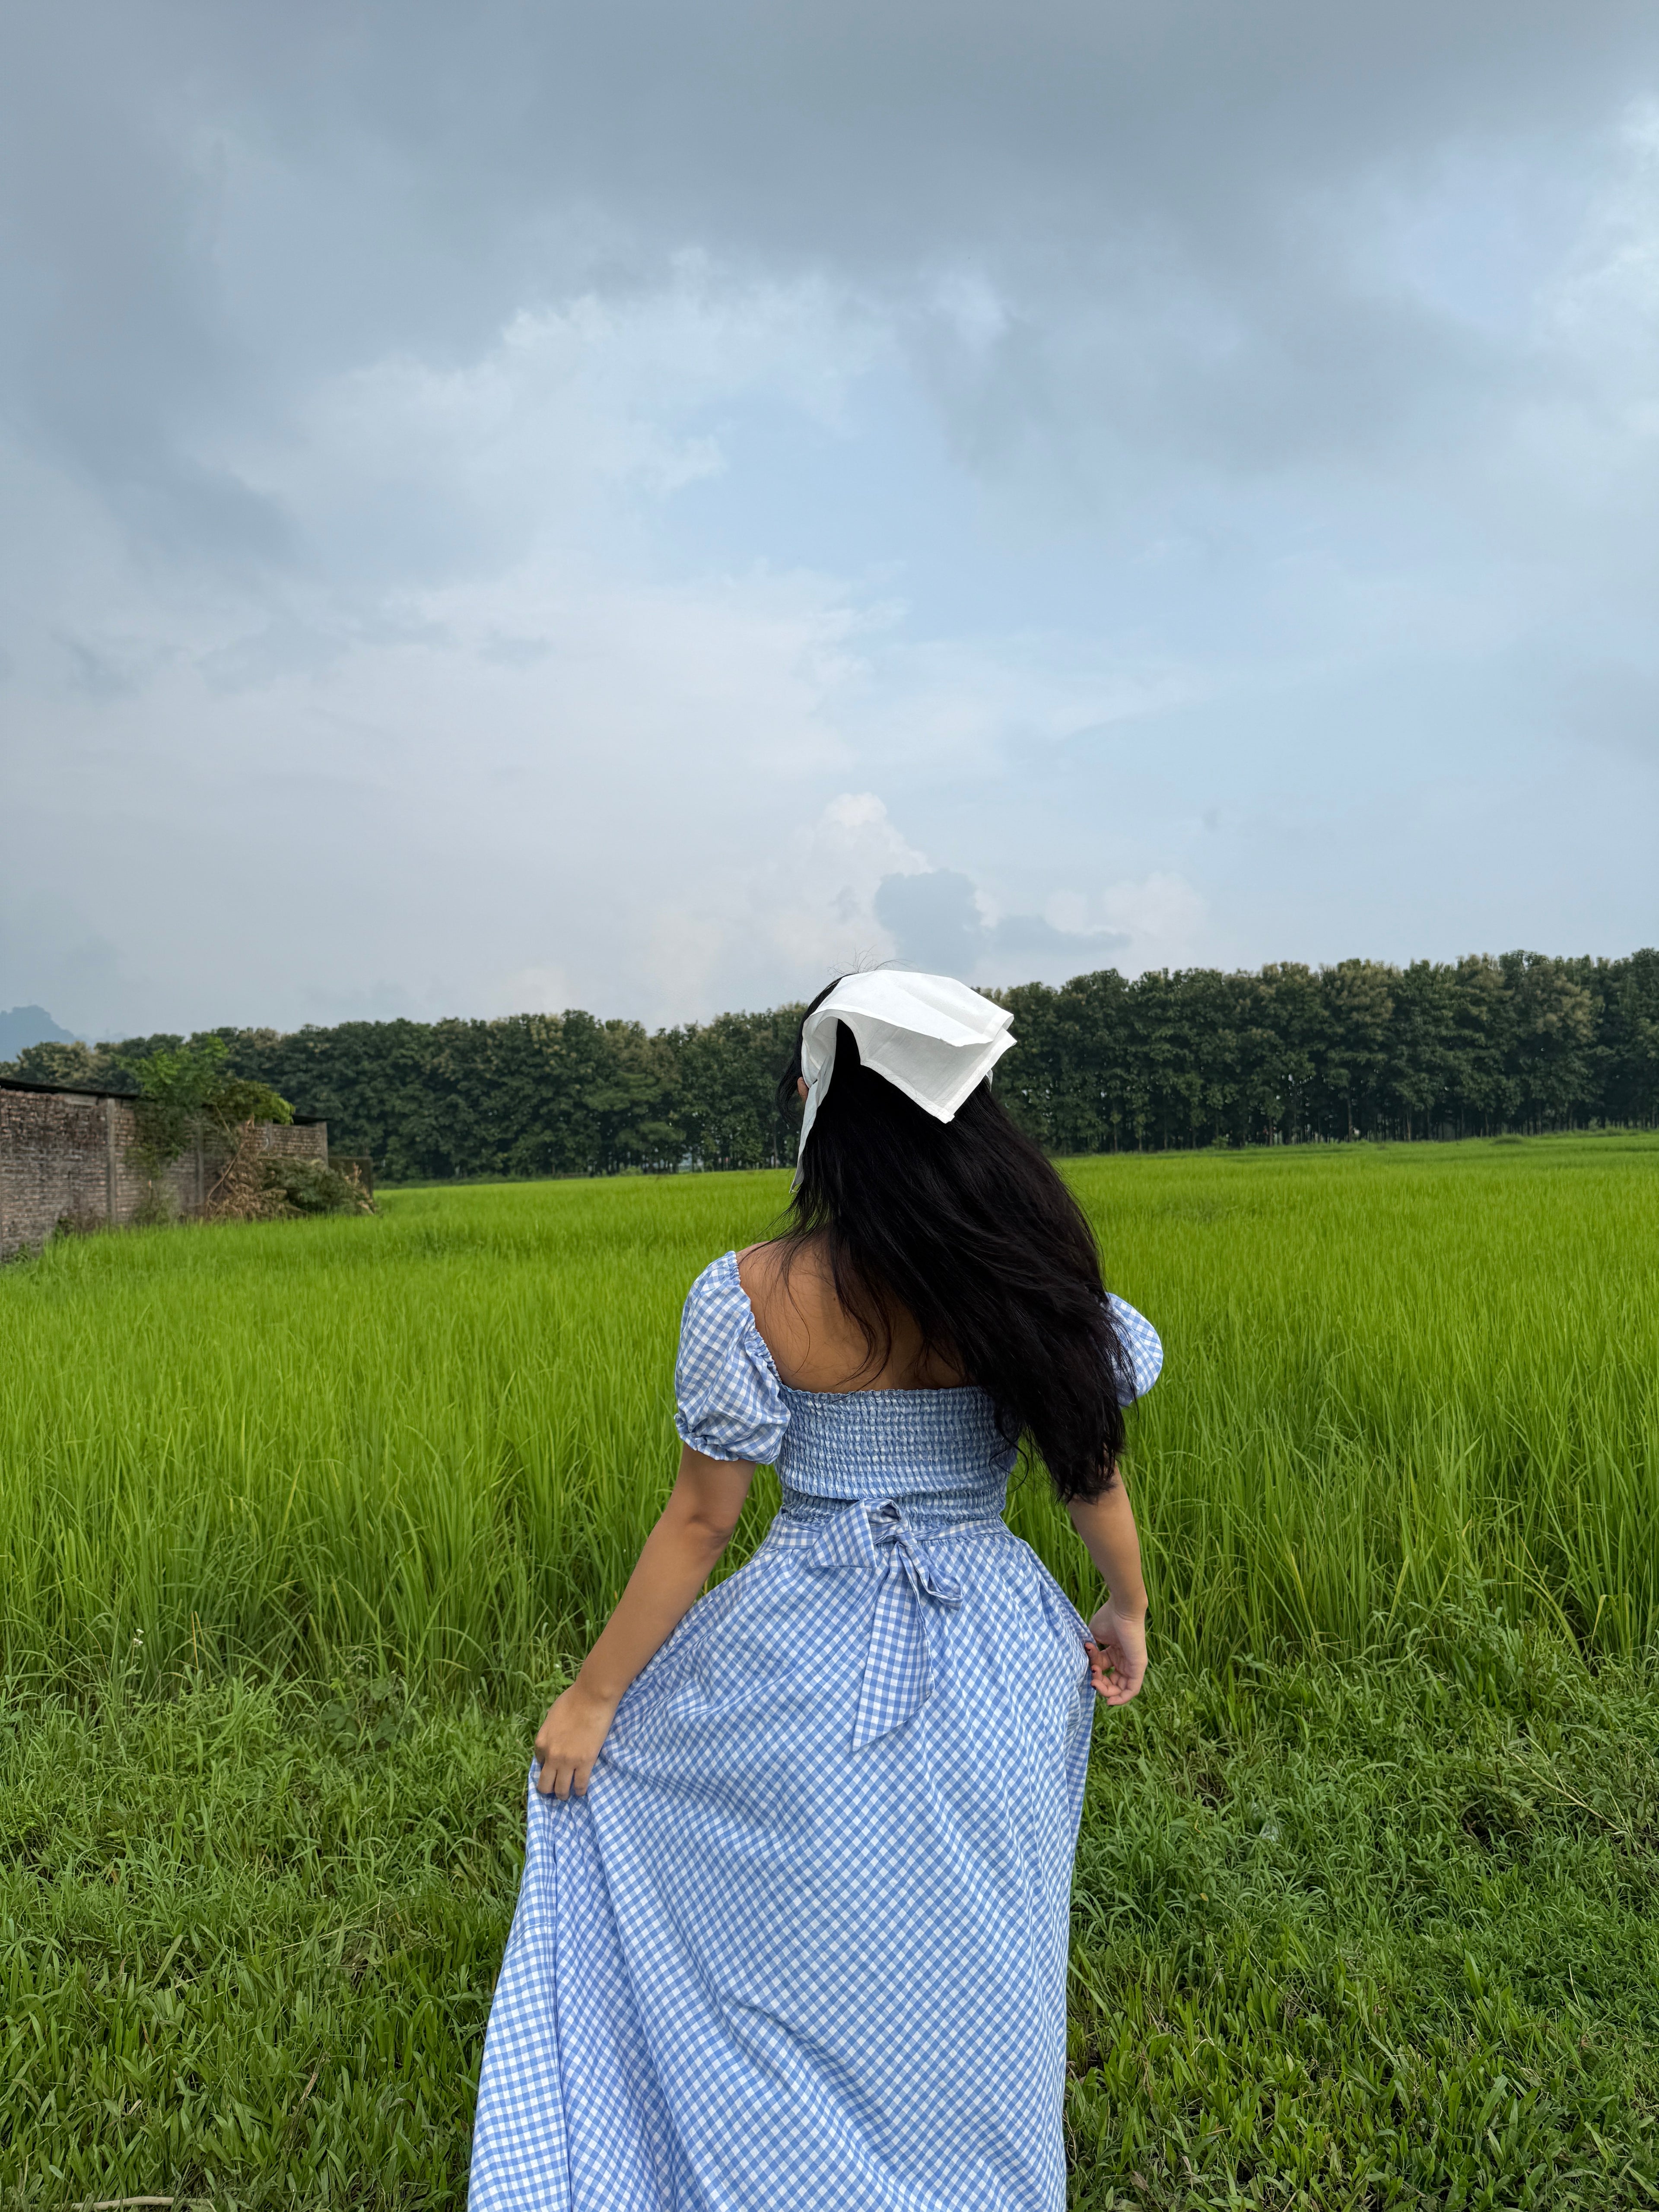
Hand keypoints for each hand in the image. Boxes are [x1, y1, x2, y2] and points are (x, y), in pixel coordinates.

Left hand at [533, 1681, 618, 1797]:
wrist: (592, 1697)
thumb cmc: (573, 1700)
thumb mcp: (552, 1716)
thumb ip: (550, 1731)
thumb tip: (555, 1737)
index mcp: (541, 1742)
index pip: (539, 1763)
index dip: (546, 1765)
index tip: (553, 1766)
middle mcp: (551, 1756)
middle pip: (545, 1784)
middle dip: (548, 1789)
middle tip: (554, 1790)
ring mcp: (567, 1762)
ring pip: (561, 1789)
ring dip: (563, 1794)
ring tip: (567, 1794)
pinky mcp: (585, 1763)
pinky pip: (579, 1785)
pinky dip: (579, 1790)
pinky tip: (581, 1791)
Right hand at [1084, 1601, 1146, 1705]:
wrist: (1122, 1609)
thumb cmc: (1109, 1618)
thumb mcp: (1095, 1638)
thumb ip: (1091, 1652)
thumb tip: (1085, 1664)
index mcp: (1115, 1653)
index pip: (1105, 1672)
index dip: (1095, 1675)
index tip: (1087, 1669)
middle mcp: (1125, 1661)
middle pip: (1113, 1683)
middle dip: (1099, 1684)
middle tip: (1091, 1676)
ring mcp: (1133, 1665)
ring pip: (1121, 1689)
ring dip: (1106, 1690)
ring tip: (1096, 1680)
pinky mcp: (1138, 1667)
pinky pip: (1132, 1690)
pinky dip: (1121, 1698)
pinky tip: (1110, 1700)